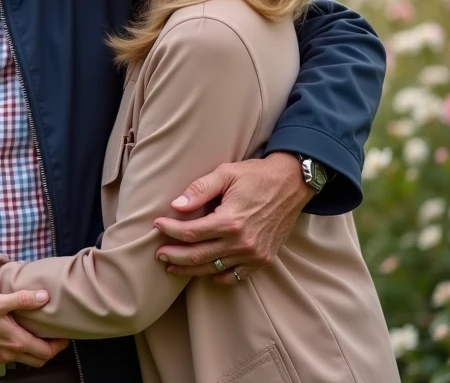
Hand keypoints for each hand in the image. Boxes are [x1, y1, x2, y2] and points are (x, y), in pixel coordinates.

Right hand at [0, 291, 68, 366]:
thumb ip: (23, 299)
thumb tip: (44, 297)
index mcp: (17, 341)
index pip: (47, 351)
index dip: (59, 345)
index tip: (64, 335)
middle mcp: (11, 353)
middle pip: (40, 360)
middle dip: (51, 350)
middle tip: (55, 337)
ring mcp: (2, 356)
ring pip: (28, 361)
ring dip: (37, 351)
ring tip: (40, 336)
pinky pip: (15, 358)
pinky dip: (23, 351)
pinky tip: (20, 337)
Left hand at [152, 153, 311, 283]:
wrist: (292, 184)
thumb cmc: (256, 176)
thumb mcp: (226, 174)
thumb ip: (199, 189)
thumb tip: (176, 206)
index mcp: (230, 221)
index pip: (190, 233)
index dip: (170, 230)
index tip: (156, 225)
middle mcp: (242, 243)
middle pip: (198, 256)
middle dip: (174, 256)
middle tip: (158, 254)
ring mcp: (253, 254)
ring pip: (213, 269)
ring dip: (190, 269)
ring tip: (172, 266)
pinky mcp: (263, 259)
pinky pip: (236, 276)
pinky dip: (218, 277)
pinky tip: (206, 273)